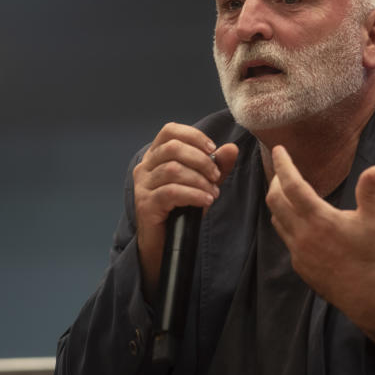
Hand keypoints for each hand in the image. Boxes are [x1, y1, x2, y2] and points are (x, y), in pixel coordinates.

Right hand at [133, 123, 237, 302]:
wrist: (165, 243)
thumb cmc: (181, 209)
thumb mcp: (202, 183)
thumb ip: (217, 166)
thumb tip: (232, 148)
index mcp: (156, 155)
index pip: (170, 131)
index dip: (193, 136)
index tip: (213, 149)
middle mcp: (145, 167)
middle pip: (172, 148)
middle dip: (201, 160)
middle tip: (216, 176)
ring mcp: (143, 186)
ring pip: (173, 169)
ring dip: (199, 180)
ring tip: (212, 192)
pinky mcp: (145, 204)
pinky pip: (171, 192)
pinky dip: (193, 194)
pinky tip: (206, 201)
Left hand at [265, 145, 374, 348]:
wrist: (369, 294)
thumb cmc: (374, 254)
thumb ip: (369, 192)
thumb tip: (374, 168)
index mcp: (320, 219)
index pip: (292, 185)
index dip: (283, 165)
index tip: (278, 150)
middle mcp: (303, 234)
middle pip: (275, 200)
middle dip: (276, 181)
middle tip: (284, 170)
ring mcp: (298, 251)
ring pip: (277, 219)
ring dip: (278, 202)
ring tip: (288, 192)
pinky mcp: (299, 265)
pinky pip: (285, 237)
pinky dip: (286, 222)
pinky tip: (299, 220)